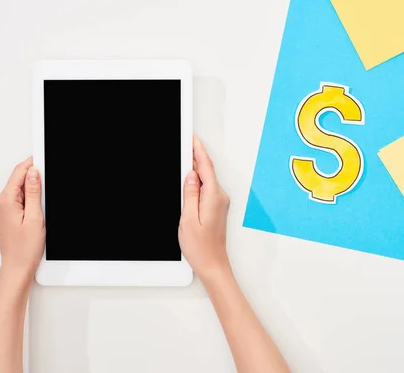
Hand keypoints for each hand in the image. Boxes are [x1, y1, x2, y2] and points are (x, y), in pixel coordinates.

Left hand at [0, 157, 45, 276]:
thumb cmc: (24, 248)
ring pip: (19, 188)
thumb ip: (33, 193)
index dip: (33, 163)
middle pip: (18, 178)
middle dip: (34, 176)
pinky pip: (18, 197)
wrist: (17, 266)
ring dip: (32, 189)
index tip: (44, 159)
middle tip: (48, 183)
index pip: (19, 172)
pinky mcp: (6, 213)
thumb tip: (34, 173)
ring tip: (42, 203)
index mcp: (5, 201)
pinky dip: (29, 197)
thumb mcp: (35, 217)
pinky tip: (37, 207)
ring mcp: (2, 208)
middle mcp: (0, 202)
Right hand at [179, 137, 230, 283]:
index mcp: (213, 197)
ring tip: (184, 159)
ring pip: (206, 179)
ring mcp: (220, 202)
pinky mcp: (217, 208)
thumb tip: (191, 175)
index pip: (205, 167)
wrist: (213, 265)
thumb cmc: (201, 247)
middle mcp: (220, 197)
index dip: (198, 151)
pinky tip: (189, 180)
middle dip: (195, 157)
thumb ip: (190, 194)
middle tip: (184, 145)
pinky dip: (198, 181)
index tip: (191, 139)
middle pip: (207, 171)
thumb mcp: (188, 218)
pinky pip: (207, 188)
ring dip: (196, 169)